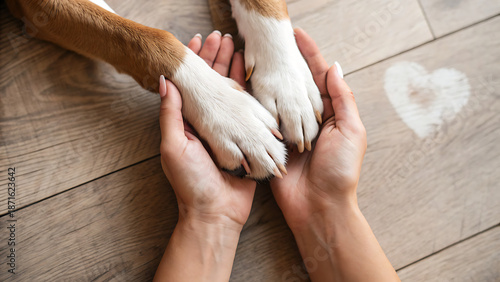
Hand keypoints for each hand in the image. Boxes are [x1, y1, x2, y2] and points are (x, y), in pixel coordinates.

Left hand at [159, 31, 254, 228]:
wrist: (216, 212)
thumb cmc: (191, 183)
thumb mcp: (173, 147)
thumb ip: (171, 115)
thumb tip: (165, 82)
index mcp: (190, 122)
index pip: (191, 85)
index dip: (193, 63)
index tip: (196, 41)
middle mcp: (209, 123)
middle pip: (212, 84)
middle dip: (216, 59)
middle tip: (221, 37)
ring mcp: (229, 129)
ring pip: (231, 93)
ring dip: (234, 70)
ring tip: (238, 47)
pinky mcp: (247, 138)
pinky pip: (251, 111)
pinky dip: (252, 93)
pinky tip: (255, 76)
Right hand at [271, 28, 366, 230]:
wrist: (319, 207)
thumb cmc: (340, 171)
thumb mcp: (350, 131)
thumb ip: (342, 99)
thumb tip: (334, 67)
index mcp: (329, 114)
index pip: (318, 77)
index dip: (309, 55)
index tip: (296, 36)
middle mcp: (308, 119)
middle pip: (296, 85)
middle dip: (286, 63)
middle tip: (273, 43)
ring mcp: (288, 131)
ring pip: (277, 99)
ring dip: (269, 80)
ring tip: (257, 58)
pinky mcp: (272, 144)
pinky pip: (264, 120)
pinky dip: (256, 104)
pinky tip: (247, 87)